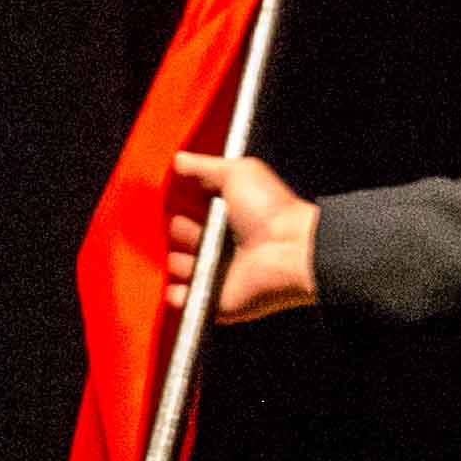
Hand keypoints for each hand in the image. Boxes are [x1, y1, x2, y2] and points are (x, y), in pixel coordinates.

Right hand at [162, 155, 318, 321]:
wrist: (290, 250)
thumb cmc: (271, 211)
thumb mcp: (238, 173)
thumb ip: (205, 166)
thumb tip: (179, 160)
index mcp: (229, 216)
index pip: (192, 212)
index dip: (178, 207)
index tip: (169, 201)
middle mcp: (224, 245)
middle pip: (182, 240)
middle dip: (175, 232)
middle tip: (180, 225)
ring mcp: (219, 273)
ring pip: (181, 269)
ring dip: (175, 261)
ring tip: (187, 252)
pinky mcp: (217, 299)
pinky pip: (188, 300)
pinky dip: (178, 295)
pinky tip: (177, 283)